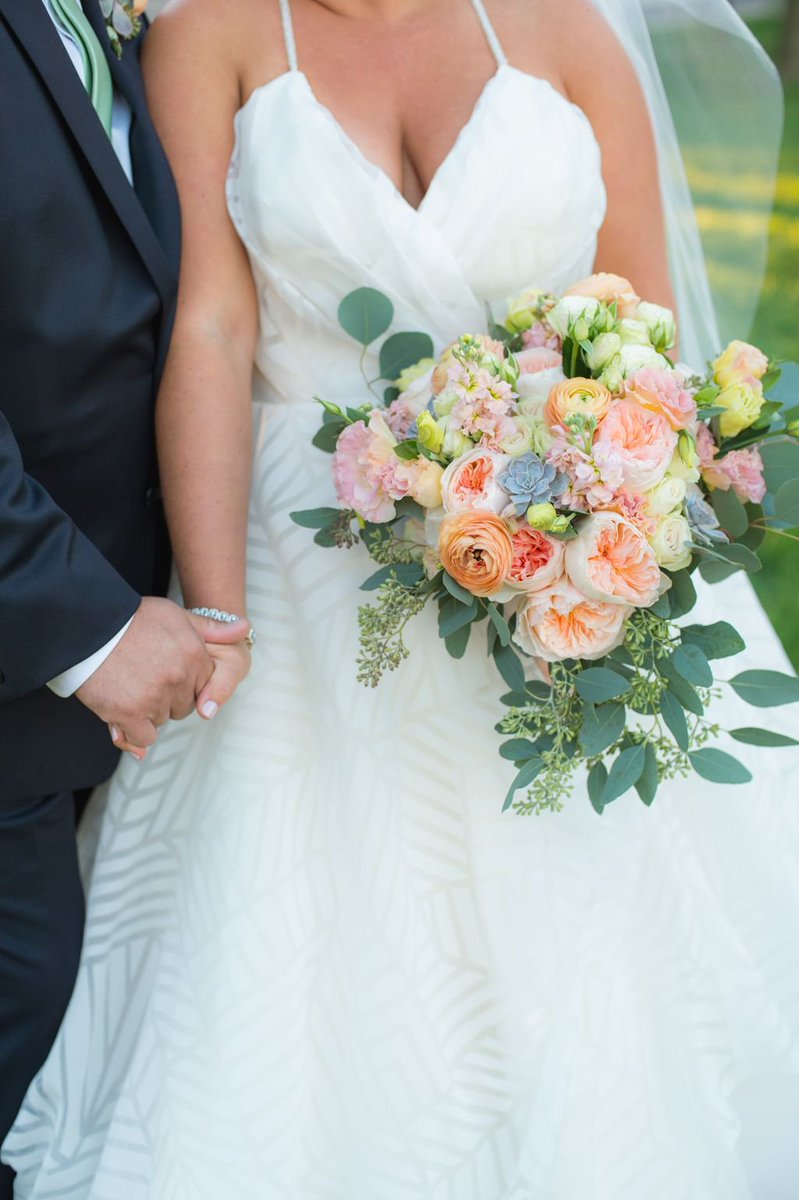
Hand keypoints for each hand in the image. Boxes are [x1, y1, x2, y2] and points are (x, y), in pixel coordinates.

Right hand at [77, 598, 248, 757]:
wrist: (90, 626)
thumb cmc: (132, 619)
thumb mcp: (178, 615)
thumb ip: (213, 629)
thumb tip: (245, 630)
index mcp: (194, 655)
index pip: (204, 685)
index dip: (185, 680)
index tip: (165, 669)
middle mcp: (179, 678)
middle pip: (185, 706)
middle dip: (169, 697)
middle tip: (145, 678)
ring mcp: (155, 697)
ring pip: (163, 720)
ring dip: (149, 711)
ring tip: (129, 687)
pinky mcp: (129, 713)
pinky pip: (145, 738)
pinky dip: (135, 732)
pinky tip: (124, 715)